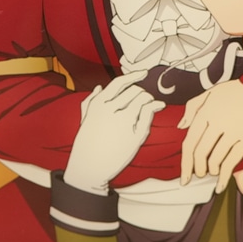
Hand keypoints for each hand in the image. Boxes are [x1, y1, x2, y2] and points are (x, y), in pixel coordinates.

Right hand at [64, 72, 163, 194]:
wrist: (89, 169)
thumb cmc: (87, 145)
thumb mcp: (85, 119)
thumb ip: (90, 101)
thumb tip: (99, 87)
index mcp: (99, 103)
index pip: (119, 82)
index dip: (134, 75)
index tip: (144, 72)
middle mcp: (111, 109)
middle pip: (135, 90)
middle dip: (141, 92)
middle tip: (144, 98)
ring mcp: (124, 121)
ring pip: (144, 99)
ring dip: (149, 99)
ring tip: (151, 103)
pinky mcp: (135, 134)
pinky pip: (149, 113)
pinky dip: (155, 107)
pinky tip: (157, 107)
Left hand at [178, 80, 242, 192]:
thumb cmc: (236, 91)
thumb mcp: (210, 92)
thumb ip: (192, 107)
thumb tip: (181, 126)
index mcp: (205, 112)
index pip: (189, 142)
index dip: (185, 163)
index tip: (183, 175)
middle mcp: (217, 123)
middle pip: (200, 153)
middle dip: (196, 169)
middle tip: (197, 174)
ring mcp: (233, 132)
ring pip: (215, 159)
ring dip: (210, 170)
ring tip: (211, 171)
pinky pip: (233, 161)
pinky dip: (225, 176)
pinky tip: (221, 185)